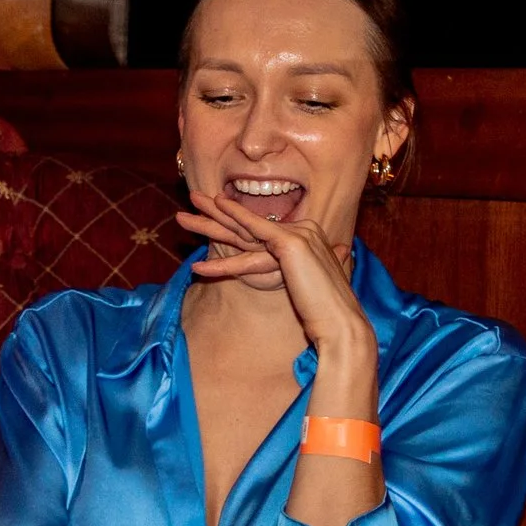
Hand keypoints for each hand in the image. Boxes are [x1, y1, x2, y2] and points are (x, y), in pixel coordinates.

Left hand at [176, 188, 375, 368]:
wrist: (341, 325)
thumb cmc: (327, 313)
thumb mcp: (317, 286)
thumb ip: (322, 266)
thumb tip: (340, 254)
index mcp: (307, 240)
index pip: (260, 233)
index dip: (233, 226)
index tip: (210, 219)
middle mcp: (303, 231)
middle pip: (248, 227)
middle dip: (216, 214)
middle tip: (191, 200)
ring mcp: (298, 235)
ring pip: (245, 228)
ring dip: (212, 219)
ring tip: (183, 216)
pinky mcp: (291, 244)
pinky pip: (255, 231)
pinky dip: (235, 218)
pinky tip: (217, 207)